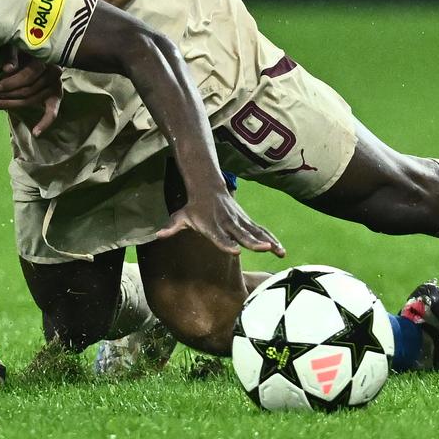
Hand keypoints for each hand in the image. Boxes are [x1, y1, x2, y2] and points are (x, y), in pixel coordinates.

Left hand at [0, 49, 63, 135]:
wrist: (41, 49)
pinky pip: (53, 112)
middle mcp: (54, 72)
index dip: (10, 83)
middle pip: (28, 91)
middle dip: (6, 96)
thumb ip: (13, 55)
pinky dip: (45, 123)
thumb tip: (7, 69)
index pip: (28, 76)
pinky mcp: (56, 96)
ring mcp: (56, 85)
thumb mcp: (18, 46)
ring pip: (32, 100)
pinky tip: (36, 133)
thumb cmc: (26, 47)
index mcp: (46, 58)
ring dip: (11, 105)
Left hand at [155, 190, 285, 257]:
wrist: (207, 186)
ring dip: (268, 241)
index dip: (227, 243)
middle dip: (252, 241)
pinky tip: (281, 250)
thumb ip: (171, 227)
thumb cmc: (193, 207)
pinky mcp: (246, 220)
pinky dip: (271, 238)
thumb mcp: (181, 216)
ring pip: (255, 232)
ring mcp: (239, 221)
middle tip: (264, 248)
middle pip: (241, 233)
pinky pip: (261, 230)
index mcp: (211, 225)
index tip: (235, 250)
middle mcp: (227, 222)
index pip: (219, 236)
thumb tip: (157, 235)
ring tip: (280, 251)